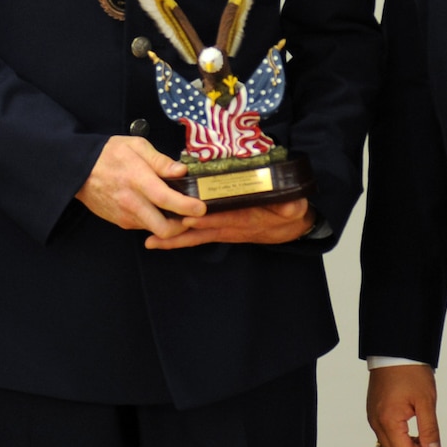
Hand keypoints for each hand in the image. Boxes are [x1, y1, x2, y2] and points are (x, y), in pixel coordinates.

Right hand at [74, 136, 205, 236]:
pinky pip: (144, 226)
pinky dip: (156, 221)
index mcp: (137, 179)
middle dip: (183, 226)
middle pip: (163, 228)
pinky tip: (159, 209)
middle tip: (193, 215)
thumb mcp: (136, 146)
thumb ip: (160, 160)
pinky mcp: (121, 222)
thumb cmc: (109, 154)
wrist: (79, 170)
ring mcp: (125, 215)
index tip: (201, 207)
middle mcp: (131, 202)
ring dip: (170, 225)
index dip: (186, 206)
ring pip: (155, 230)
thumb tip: (181, 171)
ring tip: (178, 210)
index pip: (165, 198)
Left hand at [144, 197, 312, 249]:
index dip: (205, 220)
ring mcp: (225, 231)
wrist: (292, 227)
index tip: (187, 218)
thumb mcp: (295, 207)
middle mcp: (232, 228)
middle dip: (179, 232)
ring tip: (151, 242)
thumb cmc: (290, 212)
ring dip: (174, 239)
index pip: (223, 219)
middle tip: (155, 232)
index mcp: (247, 218)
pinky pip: (198, 237)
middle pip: (201, 231)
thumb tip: (293, 205)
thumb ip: (292, 205)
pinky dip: (180, 239)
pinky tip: (161, 240)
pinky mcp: (222, 232)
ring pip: (196, 237)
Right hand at [368, 364, 441, 446]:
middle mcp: (376, 423)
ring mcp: (372, 418)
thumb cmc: (411, 372)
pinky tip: (407, 419)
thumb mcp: (426, 402)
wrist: (395, 351)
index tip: (430, 436)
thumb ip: (430, 430)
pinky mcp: (373, 412)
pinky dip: (397, 434)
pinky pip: (383, 434)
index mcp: (388, 422)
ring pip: (388, 446)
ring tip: (417, 423)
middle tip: (425, 432)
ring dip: (404, 443)